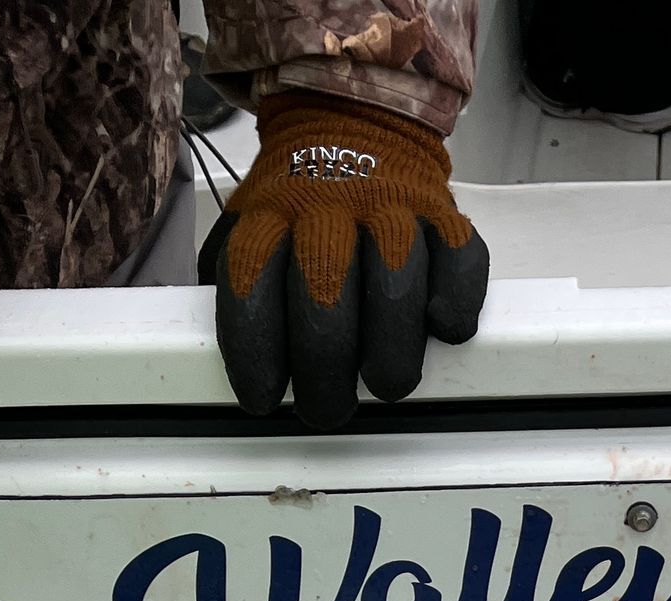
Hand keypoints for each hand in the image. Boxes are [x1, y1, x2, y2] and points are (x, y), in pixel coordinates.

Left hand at [202, 96, 488, 430]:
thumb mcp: (246, 229)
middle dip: (323, 368)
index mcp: (269, 215)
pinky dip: (453, 305)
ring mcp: (391, 209)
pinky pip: (459, 263)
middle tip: (326, 409)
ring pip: (393, 282)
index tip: (262, 399)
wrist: (350, 122)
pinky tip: (438, 329)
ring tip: (383, 383)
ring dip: (389, 350)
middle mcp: (328, 206)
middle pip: (322, 293)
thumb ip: (231, 282)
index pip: (250, 283)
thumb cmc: (297, 207)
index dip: (255, 352)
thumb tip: (211, 353)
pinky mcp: (444, 217)